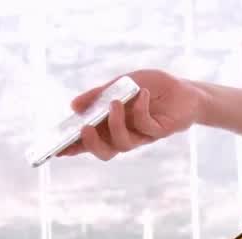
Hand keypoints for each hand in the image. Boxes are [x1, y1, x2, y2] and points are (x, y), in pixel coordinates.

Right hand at [58, 69, 203, 160]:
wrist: (184, 90)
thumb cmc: (151, 86)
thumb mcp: (122, 83)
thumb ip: (99, 94)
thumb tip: (73, 105)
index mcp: (111, 126)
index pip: (90, 141)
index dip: (73, 148)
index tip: (57, 150)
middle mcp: (125, 134)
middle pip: (105, 152)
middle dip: (91, 145)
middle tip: (84, 129)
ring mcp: (142, 136)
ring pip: (123, 144)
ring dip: (116, 125)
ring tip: (114, 103)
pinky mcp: (159, 132)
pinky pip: (146, 127)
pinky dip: (141, 109)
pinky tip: (143, 94)